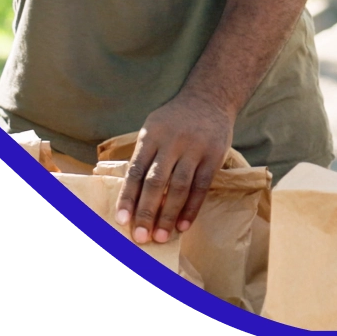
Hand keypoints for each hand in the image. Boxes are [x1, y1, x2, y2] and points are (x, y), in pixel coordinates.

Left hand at [113, 91, 233, 241]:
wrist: (210, 98)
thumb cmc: (175, 119)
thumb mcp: (154, 128)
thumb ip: (144, 157)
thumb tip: (131, 197)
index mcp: (151, 135)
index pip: (136, 171)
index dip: (128, 197)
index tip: (121, 220)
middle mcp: (172, 141)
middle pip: (156, 182)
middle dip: (147, 212)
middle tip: (140, 237)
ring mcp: (195, 148)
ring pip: (179, 187)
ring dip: (169, 215)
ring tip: (161, 236)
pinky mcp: (214, 155)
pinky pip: (201, 186)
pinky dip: (191, 208)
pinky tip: (183, 225)